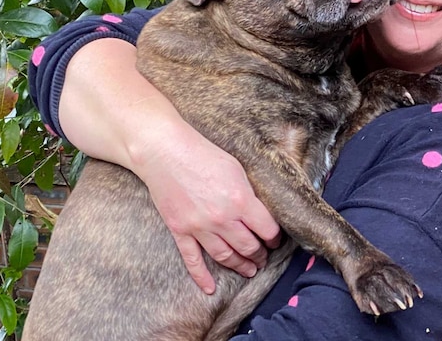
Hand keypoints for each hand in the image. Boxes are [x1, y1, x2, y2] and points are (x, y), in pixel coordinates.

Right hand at [133, 126, 281, 293]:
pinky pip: (193, 260)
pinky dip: (202, 276)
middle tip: (264, 257)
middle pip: (248, 246)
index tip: (275, 240)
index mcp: (241, 201)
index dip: (275, 238)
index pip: (267, 230)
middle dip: (259, 255)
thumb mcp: (237, 170)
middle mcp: (222, 218)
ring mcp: (199, 227)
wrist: (165, 152)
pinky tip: (210, 288)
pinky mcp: (180, 231)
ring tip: (249, 270)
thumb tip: (261, 212)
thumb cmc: (204, 155)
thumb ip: (249, 194)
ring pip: (225, 256)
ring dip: (240, 266)